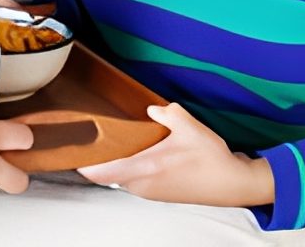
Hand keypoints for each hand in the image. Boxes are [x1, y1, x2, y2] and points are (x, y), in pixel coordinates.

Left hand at [77, 103, 274, 207]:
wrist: (233, 184)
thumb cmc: (211, 158)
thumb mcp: (189, 126)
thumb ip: (166, 113)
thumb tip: (152, 110)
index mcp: (145, 168)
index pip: (102, 172)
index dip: (83, 163)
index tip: (71, 151)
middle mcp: (143, 185)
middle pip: (108, 173)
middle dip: (100, 157)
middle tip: (94, 137)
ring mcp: (150, 192)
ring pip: (121, 177)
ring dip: (117, 163)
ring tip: (116, 142)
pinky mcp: (159, 195)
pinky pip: (134, 181)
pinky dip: (130, 168)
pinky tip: (139, 152)